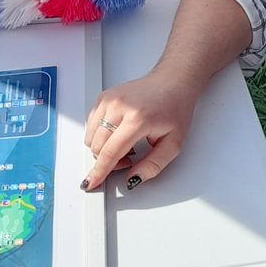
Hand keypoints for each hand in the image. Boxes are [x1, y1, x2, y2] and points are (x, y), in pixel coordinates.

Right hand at [83, 69, 200, 190]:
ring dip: (104, 148)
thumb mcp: (173, 144)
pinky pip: (90, 125)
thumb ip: (153, 166)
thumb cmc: (174, 109)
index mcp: (137, 119)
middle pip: (97, 147)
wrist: (172, 83)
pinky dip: (100, 135)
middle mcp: (119, 107)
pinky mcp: (103, 97)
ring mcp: (109, 100)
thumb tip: (132, 179)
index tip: (91, 183)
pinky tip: (117, 133)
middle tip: (130, 157)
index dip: (100, 172)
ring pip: (91, 137)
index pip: (110, 152)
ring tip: (125, 144)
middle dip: (109, 161)